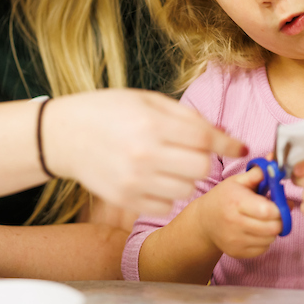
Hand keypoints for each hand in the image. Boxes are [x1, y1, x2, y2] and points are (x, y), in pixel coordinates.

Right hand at [42, 90, 246, 215]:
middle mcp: (144, 153)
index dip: (227, 143)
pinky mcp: (126, 199)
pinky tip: (155, 177)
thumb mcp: (145, 99)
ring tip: (168, 163)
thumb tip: (223, 135)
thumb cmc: (107, 111)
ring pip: (187, 188)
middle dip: (204, 159)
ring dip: (186, 176)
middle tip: (192, 152)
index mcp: (150, 124)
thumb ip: (185, 116)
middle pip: (200, 167)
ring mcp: (134, 180)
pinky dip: (169, 192)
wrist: (63, 135)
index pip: (203, 137)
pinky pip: (167, 204)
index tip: (240, 147)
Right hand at [190, 165, 282, 258]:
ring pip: (270, 239)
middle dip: (279, 220)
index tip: (278, 204)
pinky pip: (263, 249)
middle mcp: (234, 223)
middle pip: (273, 227)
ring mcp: (235, 240)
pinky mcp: (237, 253)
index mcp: (236, 202)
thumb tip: (276, 167)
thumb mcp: (237, 181)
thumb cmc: (223, 198)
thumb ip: (258, 174)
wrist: (204, 221)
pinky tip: (256, 231)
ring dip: (272, 230)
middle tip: (274, 213)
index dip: (279, 208)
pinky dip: (264, 240)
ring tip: (263, 221)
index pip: (268, 211)